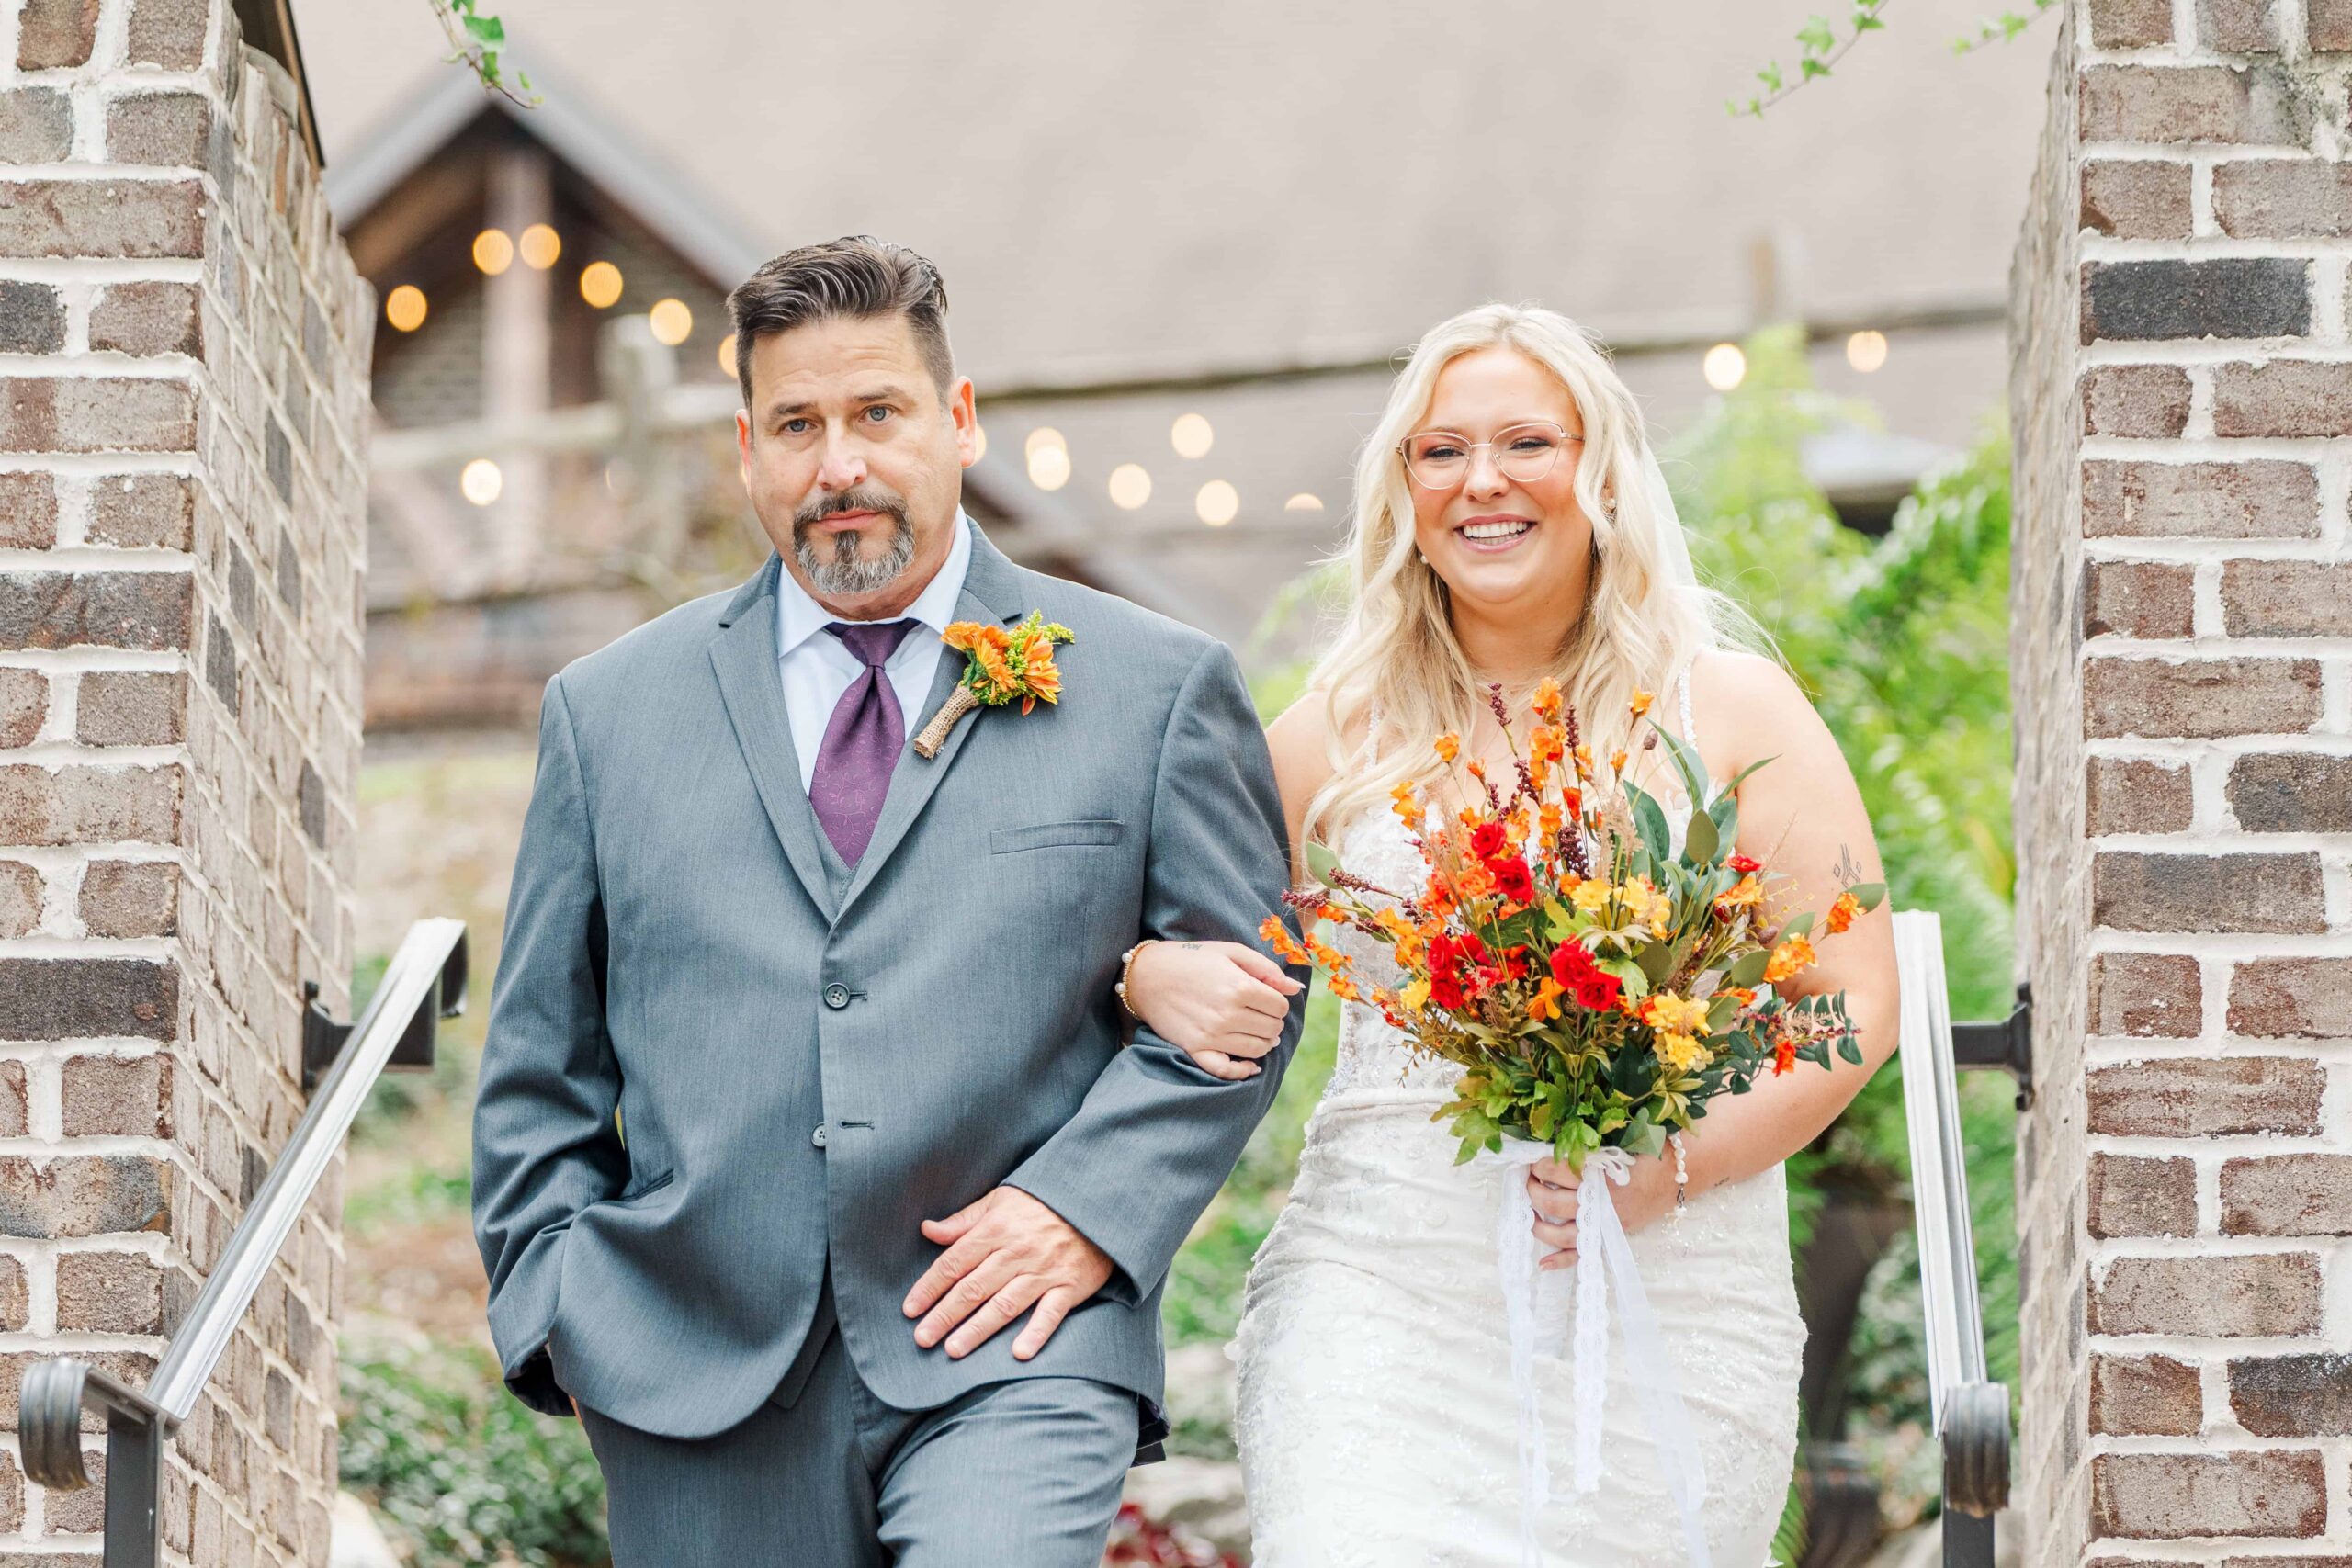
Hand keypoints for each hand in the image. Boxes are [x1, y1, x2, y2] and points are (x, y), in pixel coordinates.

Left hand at [904, 1186, 1113, 1360]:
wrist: (1095, 1202)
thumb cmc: (1040, 1204)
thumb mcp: (999, 1200)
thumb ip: (963, 1221)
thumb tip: (927, 1229)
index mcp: (995, 1230)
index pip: (954, 1263)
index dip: (929, 1287)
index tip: (910, 1309)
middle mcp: (1017, 1252)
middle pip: (974, 1288)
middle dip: (945, 1315)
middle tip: (922, 1339)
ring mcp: (1043, 1271)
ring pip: (1005, 1304)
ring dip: (978, 1329)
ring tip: (954, 1350)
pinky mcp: (1069, 1286)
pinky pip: (1051, 1313)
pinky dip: (1036, 1332)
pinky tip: (1019, 1353)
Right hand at [1124, 939, 1301, 1080]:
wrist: (1147, 975)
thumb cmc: (1191, 959)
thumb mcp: (1230, 952)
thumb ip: (1266, 969)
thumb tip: (1296, 988)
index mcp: (1240, 987)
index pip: (1280, 1006)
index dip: (1278, 1002)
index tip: (1268, 997)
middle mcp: (1228, 1014)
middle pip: (1273, 1029)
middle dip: (1273, 1021)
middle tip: (1261, 1013)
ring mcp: (1211, 1035)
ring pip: (1257, 1049)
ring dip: (1264, 1042)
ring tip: (1257, 1031)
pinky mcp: (1195, 1049)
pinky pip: (1226, 1070)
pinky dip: (1243, 1071)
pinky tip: (1251, 1066)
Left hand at [1528, 1152, 1679, 1267]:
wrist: (1676, 1174)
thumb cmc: (1647, 1152)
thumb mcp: (1617, 1142)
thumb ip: (1587, 1146)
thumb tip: (1551, 1144)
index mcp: (1600, 1176)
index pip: (1557, 1172)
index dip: (1539, 1165)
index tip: (1531, 1160)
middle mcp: (1600, 1203)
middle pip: (1553, 1203)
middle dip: (1533, 1190)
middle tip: (1528, 1179)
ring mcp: (1603, 1224)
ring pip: (1561, 1234)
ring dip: (1538, 1225)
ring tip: (1527, 1212)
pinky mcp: (1609, 1236)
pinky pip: (1582, 1255)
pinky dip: (1561, 1261)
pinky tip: (1543, 1263)